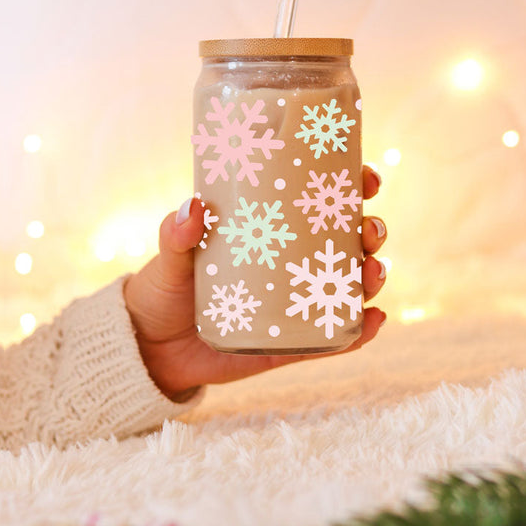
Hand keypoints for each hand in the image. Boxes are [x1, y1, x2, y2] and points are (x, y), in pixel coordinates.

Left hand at [123, 166, 387, 400]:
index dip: (352, 185)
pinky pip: (335, 337)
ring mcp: (298, 302)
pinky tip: (374, 320)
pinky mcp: (294, 343)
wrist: (151, 349)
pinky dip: (361, 330)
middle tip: (370, 230)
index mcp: (272, 229)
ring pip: (350, 285)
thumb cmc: (164, 289)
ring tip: (373, 272)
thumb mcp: (170, 257)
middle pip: (349, 239)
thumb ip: (176, 235)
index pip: (320, 200)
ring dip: (374, 275)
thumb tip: (193, 206)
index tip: (366, 176)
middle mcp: (293, 262)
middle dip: (372, 230)